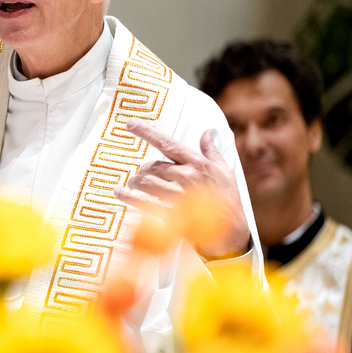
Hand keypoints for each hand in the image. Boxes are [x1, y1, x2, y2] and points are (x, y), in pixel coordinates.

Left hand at [114, 118, 249, 258]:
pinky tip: (120, 192)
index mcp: (196, 163)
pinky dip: (128, 197)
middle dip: (143, 170)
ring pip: (145, 182)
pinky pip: (143, 202)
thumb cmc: (227, 198)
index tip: (129, 123)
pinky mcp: (171, 213)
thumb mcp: (224, 170)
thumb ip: (211, 151)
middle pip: (151, 166)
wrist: (232, 229)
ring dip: (136, 183)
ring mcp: (178, 195)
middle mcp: (186, 176)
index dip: (146, 132)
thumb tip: (207, 132)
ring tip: (134, 185)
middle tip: (141, 176)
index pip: (167, 143)